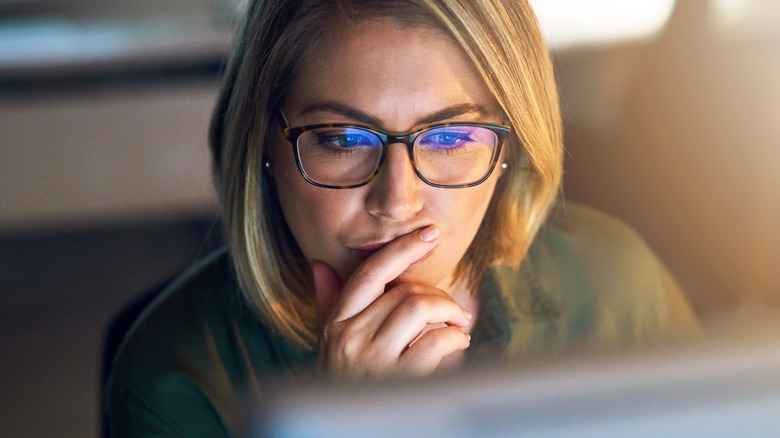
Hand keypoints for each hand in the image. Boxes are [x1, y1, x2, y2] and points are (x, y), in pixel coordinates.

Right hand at [311, 225, 471, 379]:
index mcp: (335, 323)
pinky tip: (458, 344)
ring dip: (450, 312)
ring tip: (458, 325)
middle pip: (403, 291)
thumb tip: (319, 265)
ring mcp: (373, 360)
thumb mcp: (326, 345)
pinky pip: (435, 341)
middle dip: (437, 295)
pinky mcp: (397, 381)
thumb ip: (328, 304)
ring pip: (419, 308)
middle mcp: (349, 337)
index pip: (370, 272)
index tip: (428, 234)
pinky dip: (455, 338)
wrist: (341, 429)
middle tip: (452, 310)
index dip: (402, 248)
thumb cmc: (341, 385)